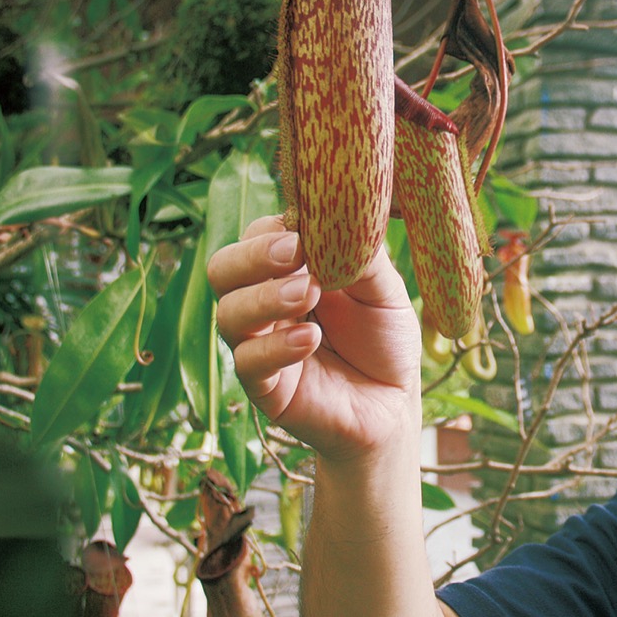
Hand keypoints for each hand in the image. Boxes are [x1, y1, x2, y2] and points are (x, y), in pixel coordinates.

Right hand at [208, 215, 422, 463]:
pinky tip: (310, 340)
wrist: (393, 403)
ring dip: (266, 298)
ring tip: (309, 293)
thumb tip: (349, 214)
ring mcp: (260, 343)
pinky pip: (248, 362)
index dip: (273, 229)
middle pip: (223, 268)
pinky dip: (276, 347)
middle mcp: (264, 302)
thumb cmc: (384, 338)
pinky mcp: (265, 386)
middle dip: (252, 257)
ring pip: (229, 313)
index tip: (304, 231)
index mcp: (289, 271)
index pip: (257, 235)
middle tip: (293, 254)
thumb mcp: (384, 290)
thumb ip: (363, 256)